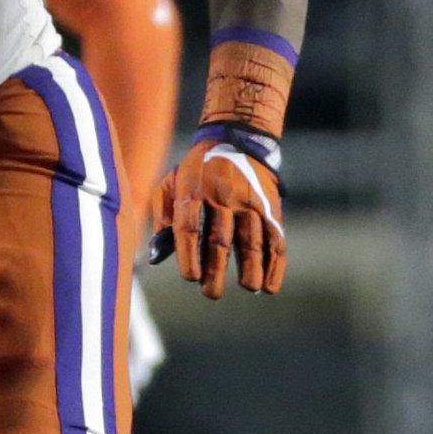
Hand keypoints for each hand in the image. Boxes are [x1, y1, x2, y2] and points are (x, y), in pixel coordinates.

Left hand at [149, 122, 283, 296]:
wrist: (237, 141)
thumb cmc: (195, 172)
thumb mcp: (170, 183)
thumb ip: (162, 217)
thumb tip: (156, 256)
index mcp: (193, 190)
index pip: (189, 226)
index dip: (190, 254)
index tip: (190, 277)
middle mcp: (223, 196)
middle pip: (221, 237)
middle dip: (217, 269)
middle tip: (212, 292)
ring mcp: (250, 202)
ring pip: (252, 239)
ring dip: (252, 268)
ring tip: (247, 287)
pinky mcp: (270, 208)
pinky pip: (275, 239)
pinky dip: (275, 264)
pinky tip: (270, 285)